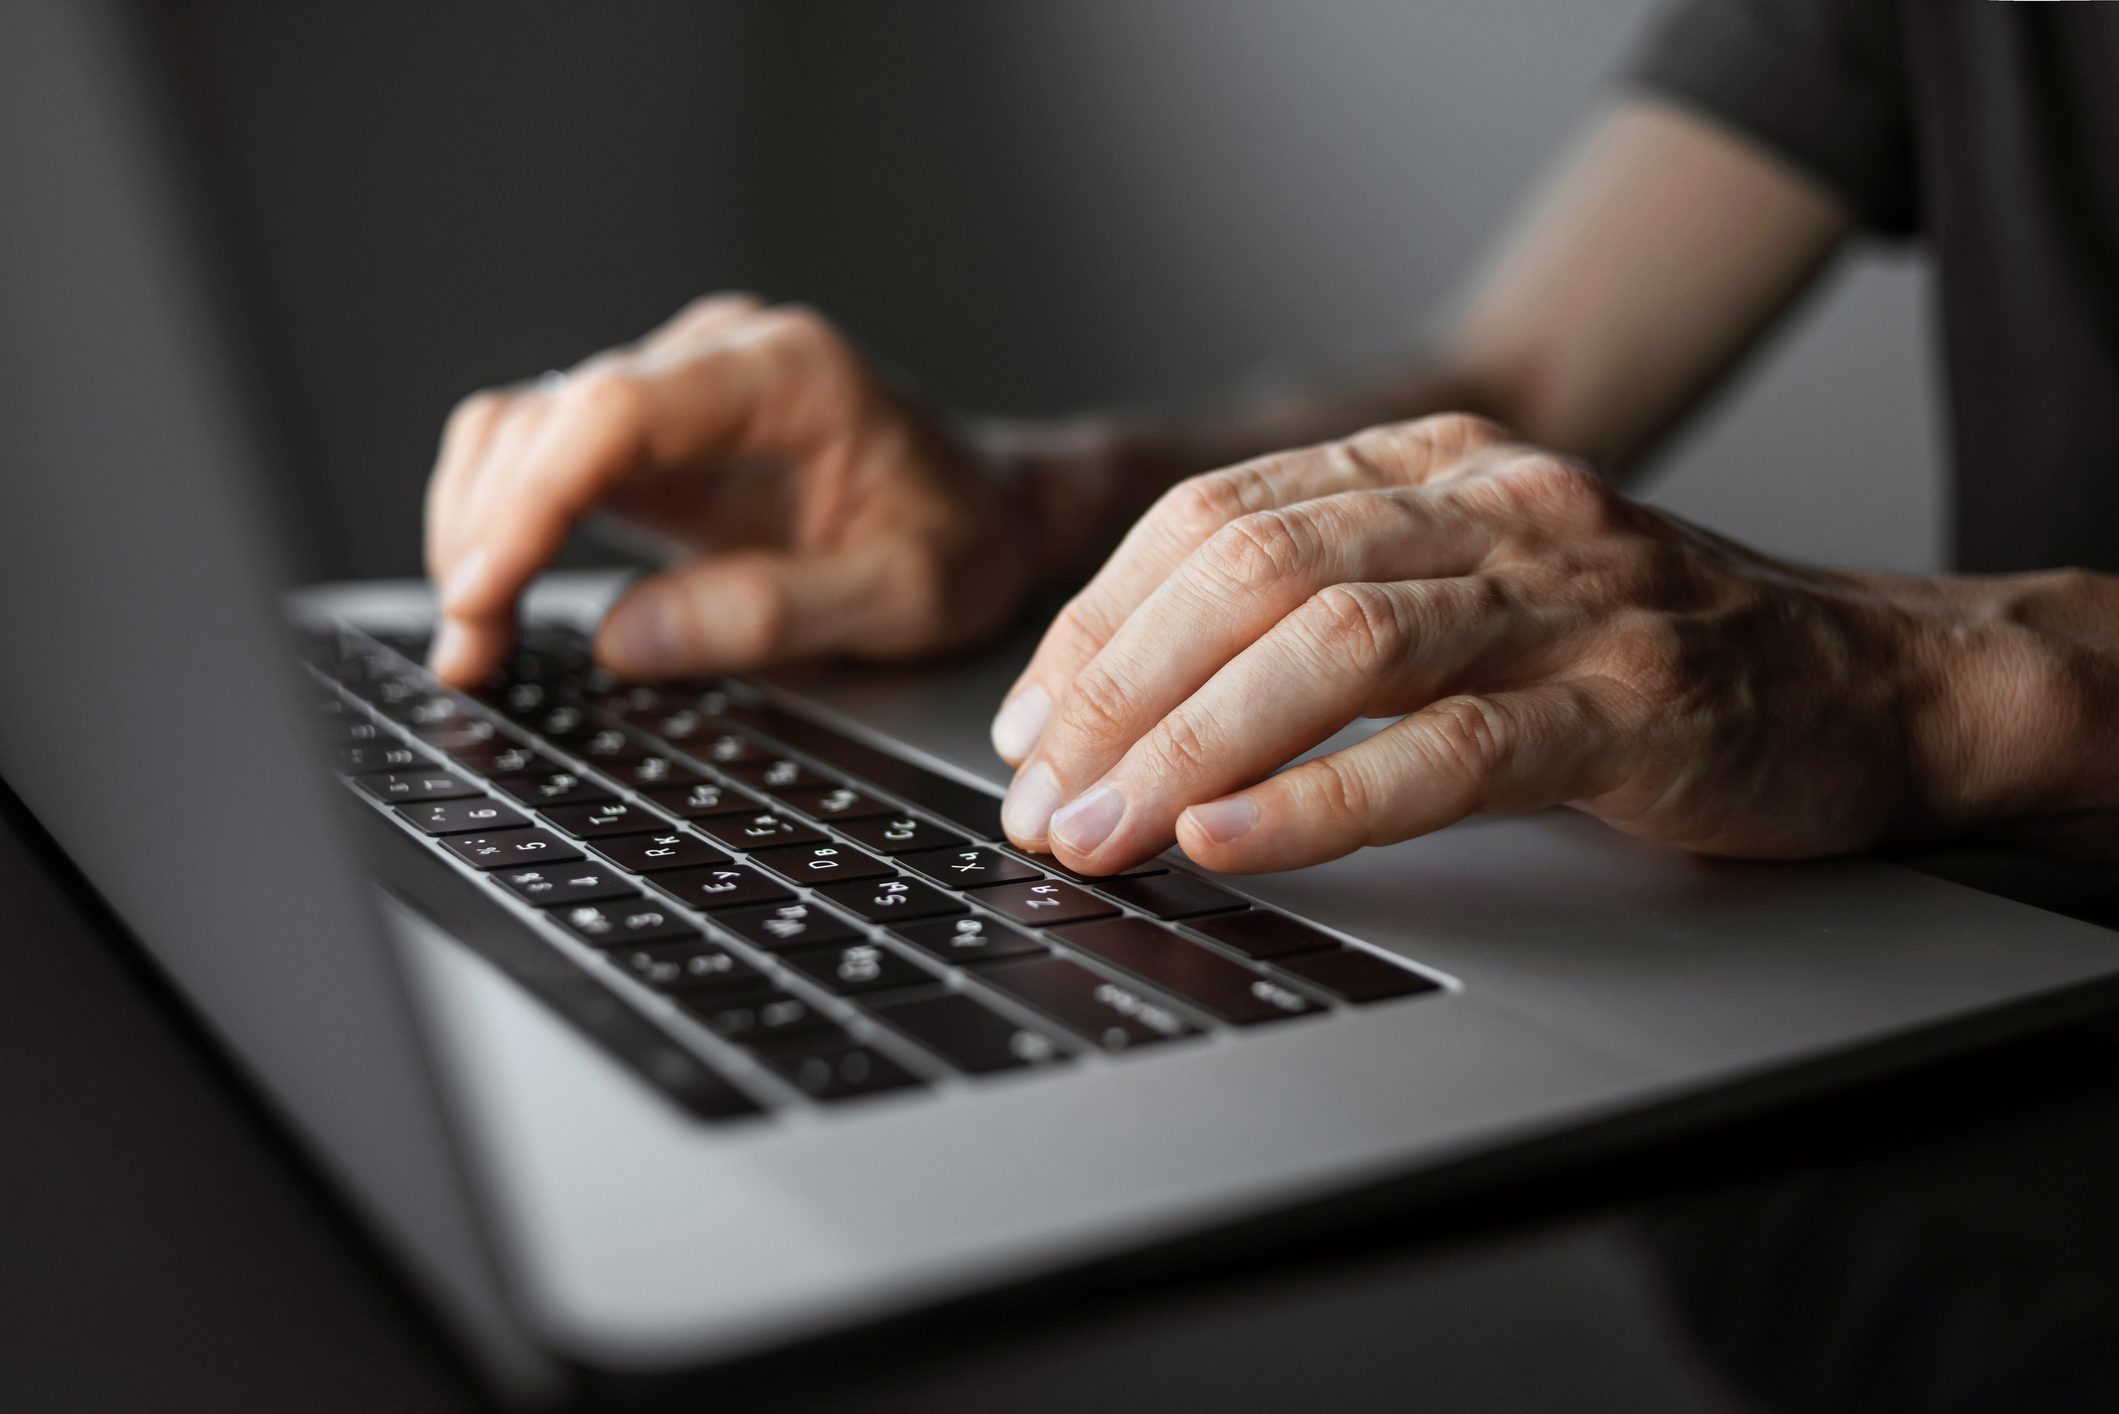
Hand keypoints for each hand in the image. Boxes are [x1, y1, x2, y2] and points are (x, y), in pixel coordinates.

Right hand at [424, 294, 1036, 685]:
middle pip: (551, 416)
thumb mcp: (903, 598)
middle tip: (469, 652)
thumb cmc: (962, 544)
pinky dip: (502, 523)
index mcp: (788, 373)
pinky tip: (493, 597)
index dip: (532, 500)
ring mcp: (678, 381)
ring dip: (479, 527)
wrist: (991, 510)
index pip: (617, 410)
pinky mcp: (655, 426)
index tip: (484, 592)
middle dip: (488, 534)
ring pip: (525, 427)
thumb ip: (769, 613)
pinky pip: (544, 453)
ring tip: (473, 641)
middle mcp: (719, 354)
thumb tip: (621, 637)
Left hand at [990, 414, 2090, 872]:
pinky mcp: (1632, 705)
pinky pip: (1449, 748)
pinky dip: (1321, 798)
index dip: (1100, 620)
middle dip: (1116, 689)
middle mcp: (1493, 503)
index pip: (1215, 515)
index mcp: (1435, 464)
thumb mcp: (1474, 589)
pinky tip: (1231, 841)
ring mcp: (1569, 596)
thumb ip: (1330, 610)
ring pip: (1334, 645)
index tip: (1028, 720)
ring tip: (1102, 829)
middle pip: (1250, 569)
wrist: (1869, 680)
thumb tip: (1131, 706)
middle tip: (1039, 795)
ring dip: (1188, 744)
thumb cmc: (1638, 654)